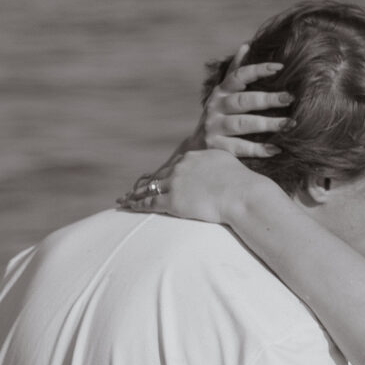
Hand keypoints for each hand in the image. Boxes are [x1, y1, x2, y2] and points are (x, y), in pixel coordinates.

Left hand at [120, 147, 255, 224]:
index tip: (157, 179)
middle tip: (132, 188)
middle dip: (145, 183)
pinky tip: (127, 207)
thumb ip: (217, 164)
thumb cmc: (241, 183)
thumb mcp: (227, 164)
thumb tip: (221, 169)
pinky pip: (150, 203)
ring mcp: (175, 183)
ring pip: (150, 188)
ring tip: (124, 199)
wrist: (241, 194)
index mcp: (192, 157)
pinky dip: (136, 204)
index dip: (164, 174)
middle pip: (159, 176)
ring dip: (135, 194)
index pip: (174, 166)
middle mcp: (180, 167)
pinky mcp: (173, 201)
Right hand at [202, 45, 292, 160]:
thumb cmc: (219, 117)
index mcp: (221, 91)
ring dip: (267, 124)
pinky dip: (258, 150)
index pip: (239, 76)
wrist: (195, 150)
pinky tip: (276, 149)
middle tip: (290, 97)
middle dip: (268, 99)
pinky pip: (239, 148)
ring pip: (243, 124)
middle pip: (244, 101)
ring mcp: (214, 128)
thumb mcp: (223, 94)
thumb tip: (246, 45)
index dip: (258, 70)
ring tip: (289, 124)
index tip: (280, 67)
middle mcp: (216, 107)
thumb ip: (235, 72)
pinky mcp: (216, 148)